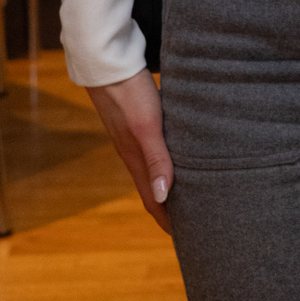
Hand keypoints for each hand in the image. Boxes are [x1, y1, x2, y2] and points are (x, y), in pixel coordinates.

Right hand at [87, 70, 173, 234]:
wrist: (107, 62)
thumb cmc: (129, 92)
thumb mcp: (146, 126)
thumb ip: (156, 159)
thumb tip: (162, 196)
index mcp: (136, 159)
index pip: (153, 200)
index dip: (167, 220)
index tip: (185, 238)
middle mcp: (133, 152)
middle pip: (153, 188)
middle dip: (170, 207)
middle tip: (192, 221)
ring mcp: (132, 136)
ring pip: (154, 167)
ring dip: (168, 182)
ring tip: (188, 191)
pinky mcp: (136, 119)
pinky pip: (153, 148)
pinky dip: (165, 159)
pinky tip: (177, 151)